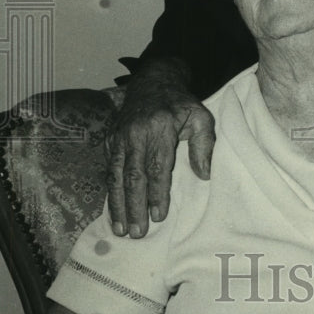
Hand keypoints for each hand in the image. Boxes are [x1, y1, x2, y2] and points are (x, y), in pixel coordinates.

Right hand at [104, 59, 215, 236]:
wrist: (153, 81)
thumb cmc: (180, 103)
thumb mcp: (200, 116)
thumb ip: (204, 144)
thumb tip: (204, 174)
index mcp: (160, 128)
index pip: (157, 166)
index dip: (157, 193)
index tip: (159, 215)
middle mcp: (136, 134)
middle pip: (133, 176)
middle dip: (134, 206)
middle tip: (137, 232)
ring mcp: (120, 137)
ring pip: (116, 176)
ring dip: (117, 204)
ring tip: (121, 229)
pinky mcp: (110, 140)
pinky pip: (109, 169)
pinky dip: (110, 192)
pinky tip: (112, 210)